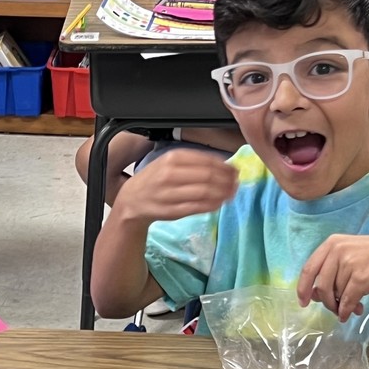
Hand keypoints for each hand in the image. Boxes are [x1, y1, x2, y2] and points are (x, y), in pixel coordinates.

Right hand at [115, 147, 237, 225]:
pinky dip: (212, 205)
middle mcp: (171, 174)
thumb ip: (194, 162)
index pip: (207, 161)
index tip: (236, 171)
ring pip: (205, 192)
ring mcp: (171, 193)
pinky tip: (219, 203)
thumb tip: (225, 166)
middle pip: (209, 176)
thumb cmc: (155, 179)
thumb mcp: (170, 162)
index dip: (226, 167)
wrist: (132, 199)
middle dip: (227, 181)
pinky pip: (198, 207)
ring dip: (223, 194)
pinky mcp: (172, 211)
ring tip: (231, 194)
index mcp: (173, 158)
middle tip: (236, 184)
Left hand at [297, 234, 368, 321]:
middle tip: (334, 308)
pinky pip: (347, 301)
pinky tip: (353, 312)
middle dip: (325, 302)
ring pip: (334, 295)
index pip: (309, 269)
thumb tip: (314, 294)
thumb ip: (332, 269)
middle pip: (320, 285)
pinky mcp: (361, 278)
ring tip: (352, 307)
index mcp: (332, 243)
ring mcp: (350, 263)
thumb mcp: (352, 253)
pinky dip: (347, 311)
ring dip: (340, 306)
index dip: (303, 288)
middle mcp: (338, 250)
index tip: (303, 302)